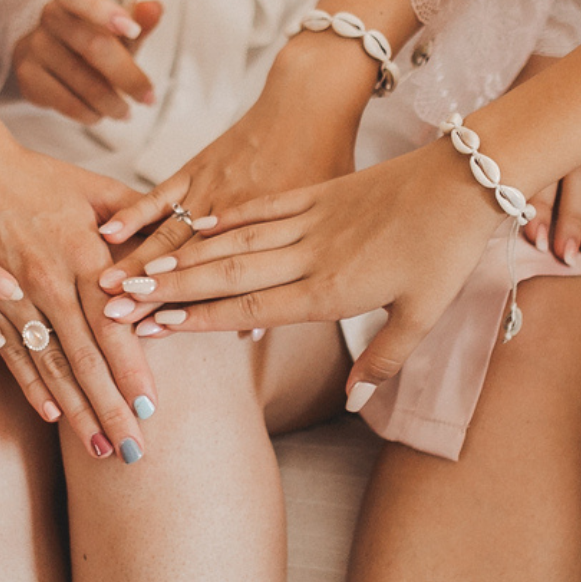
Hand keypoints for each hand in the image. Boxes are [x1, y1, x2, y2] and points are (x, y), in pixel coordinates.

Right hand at [0, 133, 157, 462]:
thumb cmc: (38, 177)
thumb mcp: (95, 189)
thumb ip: (140, 221)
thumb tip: (187, 241)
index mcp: (81, 255)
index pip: (112, 324)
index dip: (131, 369)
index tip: (152, 409)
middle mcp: (47, 283)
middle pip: (85, 358)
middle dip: (111, 409)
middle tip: (136, 452)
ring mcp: (13, 299)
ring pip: (50, 365)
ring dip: (77, 412)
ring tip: (101, 450)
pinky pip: (11, 355)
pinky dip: (32, 387)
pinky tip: (52, 417)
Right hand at [11, 0, 163, 123]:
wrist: (51, 57)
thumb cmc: (93, 37)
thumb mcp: (119, 27)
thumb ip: (139, 19)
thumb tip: (155, 9)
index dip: (105, 11)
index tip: (133, 30)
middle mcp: (49, 15)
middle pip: (92, 45)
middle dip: (127, 76)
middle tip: (147, 97)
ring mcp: (35, 45)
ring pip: (82, 81)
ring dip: (111, 103)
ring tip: (124, 112)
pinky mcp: (27, 75)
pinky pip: (65, 101)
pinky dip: (89, 113)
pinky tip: (99, 114)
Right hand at [93, 72, 357, 327]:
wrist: (311, 103)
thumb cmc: (326, 164)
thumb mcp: (326, 226)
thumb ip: (292, 279)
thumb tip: (257, 330)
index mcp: (279, 239)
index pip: (228, 284)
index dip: (190, 310)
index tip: (154, 333)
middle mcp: (241, 219)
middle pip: (191, 264)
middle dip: (151, 294)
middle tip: (115, 318)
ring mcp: (216, 191)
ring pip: (173, 234)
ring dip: (137, 261)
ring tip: (106, 287)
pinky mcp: (199, 168)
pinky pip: (164, 194)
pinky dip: (135, 212)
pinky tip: (108, 231)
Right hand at [130, 138, 508, 403]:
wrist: (466, 180)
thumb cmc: (448, 252)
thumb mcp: (423, 315)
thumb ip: (382, 360)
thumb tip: (352, 401)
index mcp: (332, 289)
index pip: (248, 307)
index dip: (195, 319)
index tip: (150, 328)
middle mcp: (309, 254)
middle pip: (224, 274)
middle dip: (166, 289)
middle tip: (115, 300)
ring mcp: (308, 219)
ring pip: (232, 240)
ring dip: (181, 255)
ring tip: (135, 268)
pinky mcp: (315, 193)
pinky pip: (258, 208)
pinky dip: (222, 219)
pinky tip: (191, 227)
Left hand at [520, 142, 580, 264]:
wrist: (565, 128)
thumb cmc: (535, 165)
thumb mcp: (525, 171)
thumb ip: (524, 193)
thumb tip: (526, 232)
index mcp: (548, 145)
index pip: (546, 176)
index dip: (541, 211)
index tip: (539, 242)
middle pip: (580, 179)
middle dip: (573, 220)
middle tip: (567, 254)